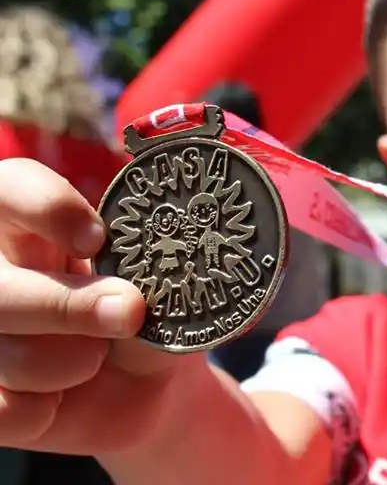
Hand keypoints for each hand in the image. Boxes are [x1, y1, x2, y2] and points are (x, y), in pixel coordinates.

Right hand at [0, 159, 199, 455]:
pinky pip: (0, 410)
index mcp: (29, 225)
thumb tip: (128, 301)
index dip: (47, 207)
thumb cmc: (145, 315)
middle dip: (68, 306)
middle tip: (129, 312)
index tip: (98, 238)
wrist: (145, 387)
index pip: (12, 188)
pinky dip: (41, 410)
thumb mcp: (158, 290)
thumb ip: (148, 283)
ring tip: (98, 358)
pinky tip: (59, 401)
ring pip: (3, 352)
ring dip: (70, 362)